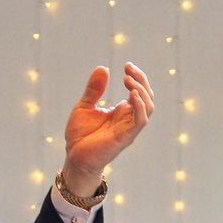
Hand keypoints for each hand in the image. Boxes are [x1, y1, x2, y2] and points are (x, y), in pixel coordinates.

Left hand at [59, 62, 156, 190]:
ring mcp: (129, 128)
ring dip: (142, 91)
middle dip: (141, 80)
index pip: (139, 92)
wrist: (74, 157)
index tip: (127, 65)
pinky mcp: (126, 137)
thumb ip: (94, 89)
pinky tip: (133, 95)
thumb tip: (103, 68)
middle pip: (147, 97)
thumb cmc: (81, 135)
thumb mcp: (84, 105)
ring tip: (128, 80)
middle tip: (128, 68)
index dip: (137, 77)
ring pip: (148, 108)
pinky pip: (140, 121)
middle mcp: (129, 119)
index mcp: (122, 111)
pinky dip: (140, 107)